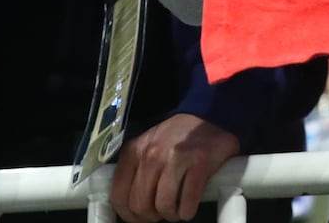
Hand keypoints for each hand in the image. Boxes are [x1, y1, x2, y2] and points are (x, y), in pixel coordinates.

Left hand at [110, 113, 239, 222]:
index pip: (118, 195)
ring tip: (177, 208)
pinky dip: (187, 211)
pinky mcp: (199, 163)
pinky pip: (187, 204)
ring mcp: (175, 158)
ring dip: (172, 215)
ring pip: (164, 206)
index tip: (139, 218)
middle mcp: (151, 154)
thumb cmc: (177, 137)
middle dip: (152, 216)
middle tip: (161, 212)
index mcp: (135, 151)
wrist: (209, 116)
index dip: (129, 215)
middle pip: (141, 205)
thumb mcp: (148, 147)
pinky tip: (189, 204)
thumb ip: (136, 171)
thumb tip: (130, 205)